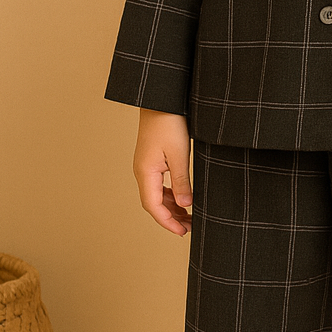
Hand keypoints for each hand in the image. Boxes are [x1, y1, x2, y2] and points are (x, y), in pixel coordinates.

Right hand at [133, 109, 192, 235]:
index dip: (167, 222)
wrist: (161, 100)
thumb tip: (185, 205)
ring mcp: (146, 166)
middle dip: (170, 218)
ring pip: (156, 195)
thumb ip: (182, 182)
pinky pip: (158, 184)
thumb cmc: (169, 123)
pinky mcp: (151, 159)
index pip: (153, 206)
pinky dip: (169, 195)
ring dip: (170, 207)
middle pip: (153, 203)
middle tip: (189, 227)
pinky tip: (181, 198)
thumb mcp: (179, 154)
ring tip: (188, 216)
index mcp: (146, 172)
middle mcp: (142, 171)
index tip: (183, 232)